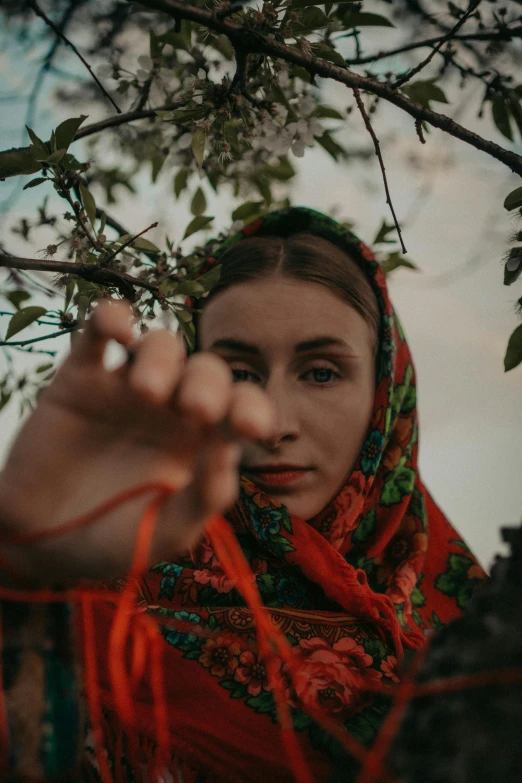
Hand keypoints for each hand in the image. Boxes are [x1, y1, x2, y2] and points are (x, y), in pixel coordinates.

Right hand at [0, 298, 275, 584]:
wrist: (43, 542)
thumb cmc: (116, 539)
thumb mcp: (168, 532)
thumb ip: (204, 496)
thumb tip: (232, 451)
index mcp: (203, 440)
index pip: (242, 408)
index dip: (254, 408)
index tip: (252, 427)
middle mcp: (172, 408)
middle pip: (206, 370)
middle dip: (209, 384)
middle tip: (198, 412)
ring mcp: (127, 388)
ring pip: (160, 345)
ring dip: (163, 358)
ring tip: (147, 393)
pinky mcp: (81, 378)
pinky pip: (99, 332)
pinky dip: (110, 318)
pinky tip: (119, 331)